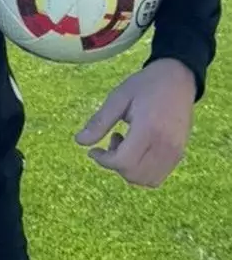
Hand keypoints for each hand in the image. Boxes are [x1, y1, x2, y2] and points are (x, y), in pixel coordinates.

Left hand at [74, 58, 196, 188]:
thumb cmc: (145, 85)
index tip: (94, 150)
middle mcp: (165, 145)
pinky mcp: (180, 154)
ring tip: (126, 145)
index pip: (123, 162)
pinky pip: (158, 176)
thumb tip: (79, 142)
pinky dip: (142, 171)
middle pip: (134, 175)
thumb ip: (99, 121)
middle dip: (115, 165)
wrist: (178, 78)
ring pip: (147, 180)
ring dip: (129, 170)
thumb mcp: (118, 97)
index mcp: (148, 129)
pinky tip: (138, 150)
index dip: (104, 161)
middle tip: (113, 140)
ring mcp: (175, 152)